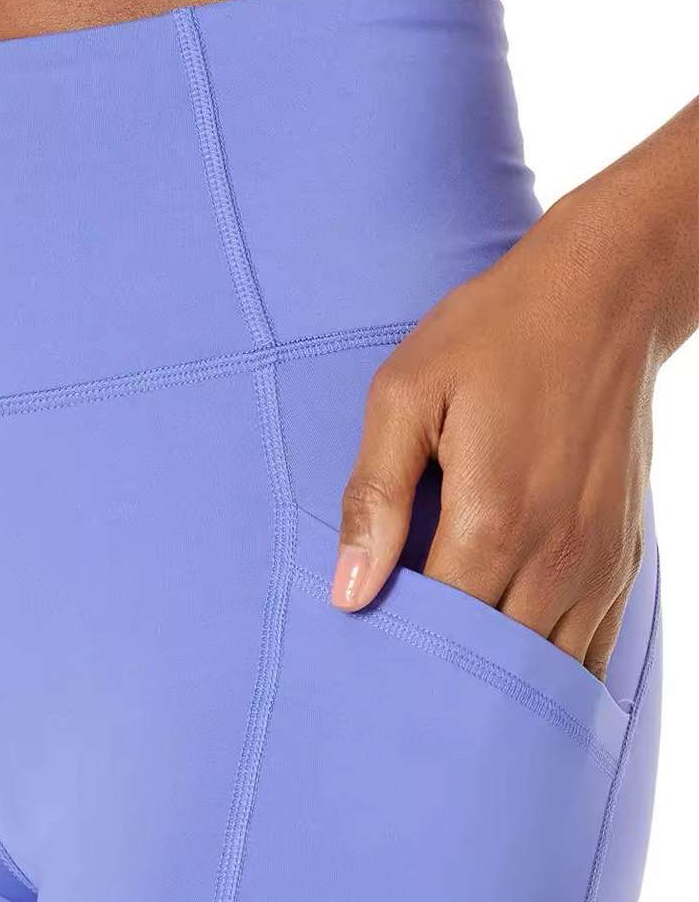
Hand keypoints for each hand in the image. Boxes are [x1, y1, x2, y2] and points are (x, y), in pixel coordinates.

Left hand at [330, 188, 660, 678]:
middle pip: (493, 661)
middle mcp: (555, 556)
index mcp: (492, 520)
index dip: (396, 648)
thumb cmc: (491, 337)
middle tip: (397, 662)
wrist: (600, 297)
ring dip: (498, 675)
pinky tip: (514, 658)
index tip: (364, 646)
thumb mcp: (406, 395)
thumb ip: (375, 496)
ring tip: (449, 666)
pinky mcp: (624, 552)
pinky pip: (595, 645)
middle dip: (443, 672)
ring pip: (547, 664)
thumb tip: (348, 592)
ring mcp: (599, 560)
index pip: (438, 631)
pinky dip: (552, 662)